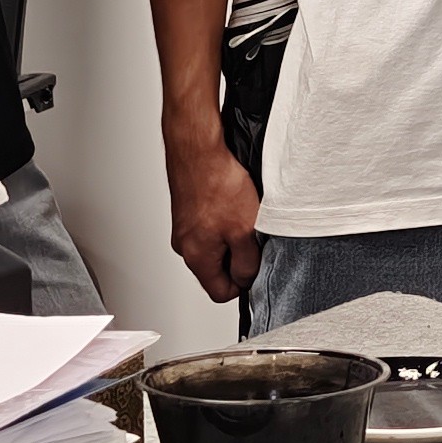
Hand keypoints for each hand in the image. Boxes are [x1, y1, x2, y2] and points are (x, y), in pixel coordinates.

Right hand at [167, 128, 261, 303]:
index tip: (256, 267)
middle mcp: (185, 246)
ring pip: (214, 248)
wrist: (197, 149)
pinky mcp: (187, 212)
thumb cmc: (217, 184)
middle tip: (252, 236)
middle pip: (216, 271)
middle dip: (238, 259)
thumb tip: (246, 279)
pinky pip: (209, 229)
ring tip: (242, 216)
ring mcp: (184, 228)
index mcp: (196, 257)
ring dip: (232, 238)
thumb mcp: (244, 230)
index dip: (243, 285)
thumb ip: (247, 262)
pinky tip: (232, 204)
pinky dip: (223, 222)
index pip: (220, 293)